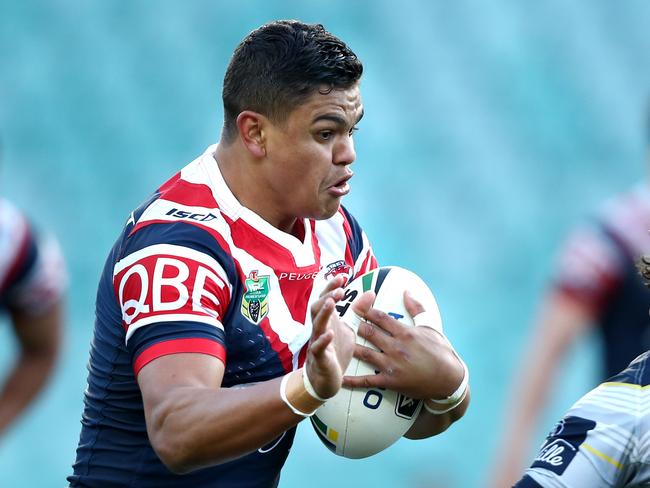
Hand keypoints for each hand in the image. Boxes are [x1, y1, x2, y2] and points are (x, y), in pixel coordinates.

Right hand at [306, 275, 373, 398]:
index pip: (326, 298)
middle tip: (340, 289)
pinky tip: (329, 333)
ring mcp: (318, 342)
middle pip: (317, 307)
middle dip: (327, 296)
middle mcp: (320, 329)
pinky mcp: (320, 358)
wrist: (325, 379)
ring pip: (316, 325)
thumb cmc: (336, 351)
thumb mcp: (350, 329)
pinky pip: (318, 348)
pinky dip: (323, 340)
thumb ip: (358, 312)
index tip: (343, 276)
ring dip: (323, 313)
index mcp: (328, 320)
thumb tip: (371, 292)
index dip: (332, 287)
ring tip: (331, 303)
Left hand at [343, 291, 463, 399]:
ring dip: (350, 347)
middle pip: (368, 332)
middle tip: (341, 321)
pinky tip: (341, 378)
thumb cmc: (440, 351)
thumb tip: (406, 291)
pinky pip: (368, 380)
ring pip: (364, 353)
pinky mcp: (390, 381)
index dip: (365, 310)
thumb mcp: (430, 327)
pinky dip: (353, 380)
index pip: (379, 317)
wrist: (449, 379)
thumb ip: (417, 308)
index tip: (354, 305)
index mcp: (405, 332)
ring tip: (337, 343)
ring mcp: (391, 365)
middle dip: (354, 325)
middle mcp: (396, 347)